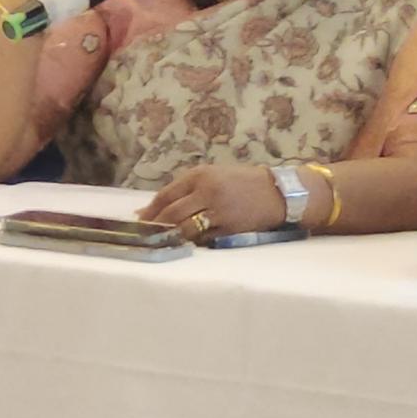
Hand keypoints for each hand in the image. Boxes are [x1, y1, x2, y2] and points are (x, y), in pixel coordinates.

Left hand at [137, 165, 286, 239]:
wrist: (277, 192)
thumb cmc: (242, 181)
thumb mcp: (214, 174)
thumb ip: (187, 187)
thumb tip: (157, 206)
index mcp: (201, 175)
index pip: (166, 195)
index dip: (150, 210)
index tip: (140, 219)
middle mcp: (207, 192)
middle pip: (171, 214)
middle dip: (156, 226)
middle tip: (146, 234)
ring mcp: (218, 212)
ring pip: (185, 228)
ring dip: (172, 236)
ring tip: (164, 240)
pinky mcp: (229, 228)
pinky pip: (203, 239)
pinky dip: (192, 241)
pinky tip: (187, 242)